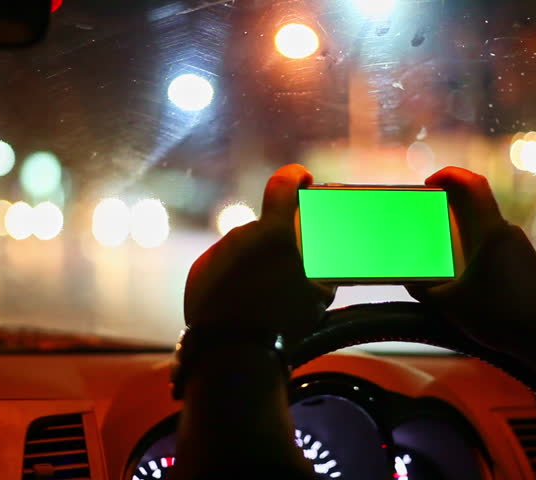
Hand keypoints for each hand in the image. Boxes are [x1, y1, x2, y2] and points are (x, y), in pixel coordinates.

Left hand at [184, 164, 332, 347]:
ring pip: (243, 249)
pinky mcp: (200, 270)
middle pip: (264, 228)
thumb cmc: (284, 321)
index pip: (282, 184)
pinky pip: (222, 266)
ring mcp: (218, 251)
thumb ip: (328, 260)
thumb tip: (336, 246)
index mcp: (274, 232)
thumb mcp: (320, 291)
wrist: (234, 350)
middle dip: (275, 244)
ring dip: (254, 264)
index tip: (302, 179)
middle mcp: (242, 234)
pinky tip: (242, 303)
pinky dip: (233, 278)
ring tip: (263, 298)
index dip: (294, 176)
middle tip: (286, 273)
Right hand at [409, 167, 535, 352]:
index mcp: (490, 232)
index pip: (473, 184)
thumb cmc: (501, 316)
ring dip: (460, 236)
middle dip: (448, 211)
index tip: (429, 183)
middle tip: (424, 223)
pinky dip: (474, 254)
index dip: (449, 175)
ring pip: (484, 231)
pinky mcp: (524, 265)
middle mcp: (507, 234)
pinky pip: (493, 248)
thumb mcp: (449, 304)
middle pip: (476, 208)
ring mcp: (519, 249)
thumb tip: (408, 279)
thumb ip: (423, 288)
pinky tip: (463, 280)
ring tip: (439, 258)